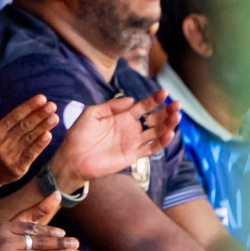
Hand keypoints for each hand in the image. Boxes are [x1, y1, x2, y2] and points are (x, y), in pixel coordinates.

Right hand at [0, 91, 58, 188]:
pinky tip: (49, 135)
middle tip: (53, 106)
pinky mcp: (17, 168)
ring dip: (43, 127)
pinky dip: (39, 145)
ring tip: (55, 117)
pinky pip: (30, 155)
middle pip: (24, 126)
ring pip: (29, 139)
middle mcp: (1, 143)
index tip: (42, 98)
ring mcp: (9, 156)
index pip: (14, 116)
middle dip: (39, 115)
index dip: (28, 107)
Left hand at [48, 88, 181, 187]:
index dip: (154, 100)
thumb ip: (111, 106)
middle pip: (154, 118)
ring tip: (176, 116)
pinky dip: (161, 141)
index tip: (164, 92)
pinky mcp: (133, 155)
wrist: (72, 158)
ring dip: (168, 125)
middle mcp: (131, 128)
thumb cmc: (79, 135)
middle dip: (167, 111)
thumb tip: (132, 100)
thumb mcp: (92, 113)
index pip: (143, 106)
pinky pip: (151, 148)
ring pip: (157, 132)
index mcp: (122, 116)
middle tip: (177, 105)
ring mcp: (133, 142)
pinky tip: (169, 133)